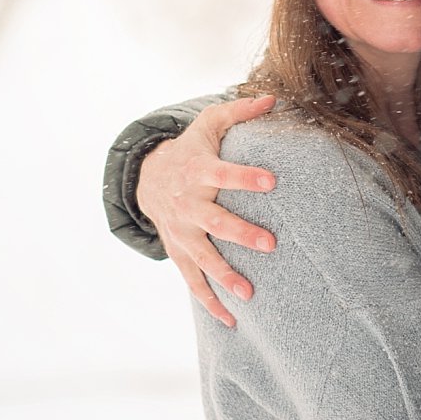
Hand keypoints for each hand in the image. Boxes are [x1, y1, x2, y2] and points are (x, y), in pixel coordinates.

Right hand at [135, 92, 278, 325]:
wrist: (147, 179)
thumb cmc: (190, 149)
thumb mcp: (208, 125)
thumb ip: (239, 112)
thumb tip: (273, 98)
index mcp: (198, 171)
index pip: (224, 173)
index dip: (246, 176)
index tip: (272, 181)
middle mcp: (188, 205)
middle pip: (215, 222)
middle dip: (241, 234)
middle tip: (270, 244)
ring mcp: (181, 233)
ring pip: (202, 258)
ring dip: (225, 276)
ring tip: (250, 294)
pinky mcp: (179, 253)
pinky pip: (193, 282)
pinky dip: (210, 303)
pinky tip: (231, 321)